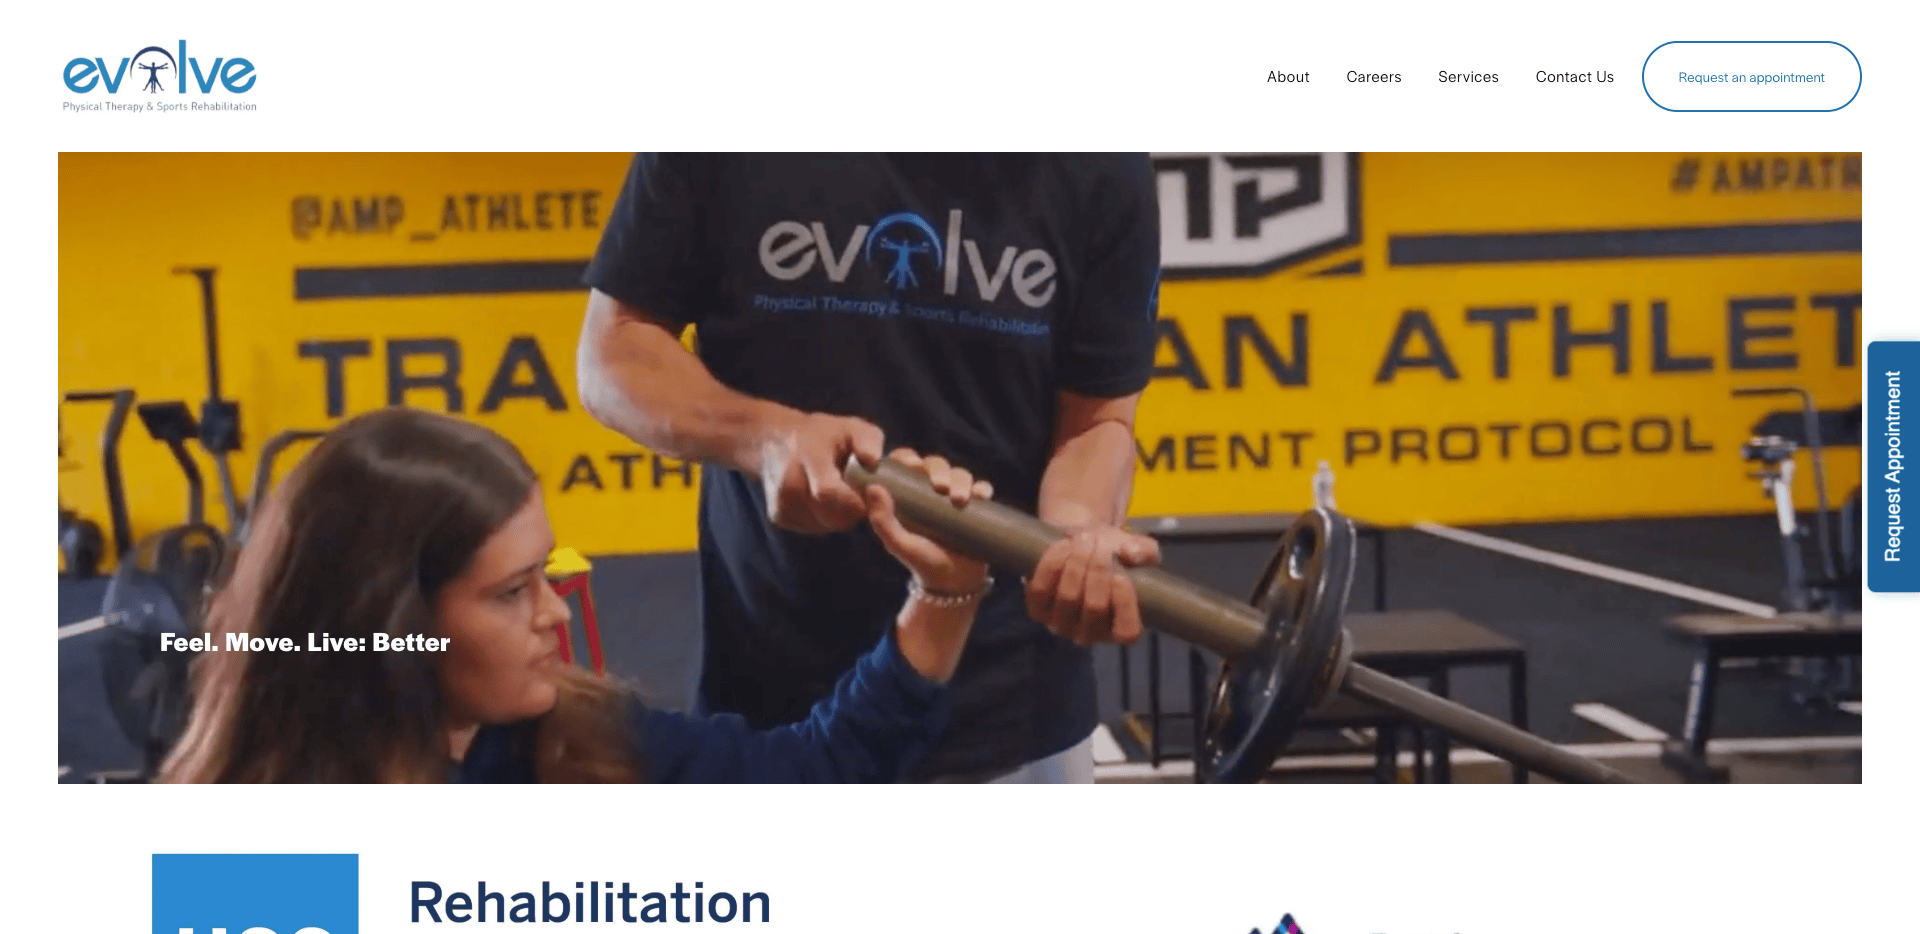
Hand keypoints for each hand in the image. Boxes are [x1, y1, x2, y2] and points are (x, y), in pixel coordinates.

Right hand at [757, 411, 885, 533]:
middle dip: (852, 508)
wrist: (774, 441)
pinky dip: (825, 518)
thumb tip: (873, 461)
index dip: (855, 500)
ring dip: (840, 514)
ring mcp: (781, 503)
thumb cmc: (821, 434)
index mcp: (808, 458)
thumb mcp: (850, 426)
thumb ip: (867, 441)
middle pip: (831, 516)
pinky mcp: (779, 517)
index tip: (869, 493)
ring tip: (838, 490)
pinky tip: (823, 499)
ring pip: (826, 525)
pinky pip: (814, 527)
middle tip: (857, 491)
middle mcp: (789, 484)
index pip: (828, 492)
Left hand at [864, 448, 992, 593]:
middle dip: (940, 470)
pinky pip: (981, 489)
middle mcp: (932, 493)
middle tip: (941, 487)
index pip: (906, 465)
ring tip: (959, 500)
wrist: (955, 584)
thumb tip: (873, 488)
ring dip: (962, 480)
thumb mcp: (899, 544)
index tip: (913, 464)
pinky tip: (980, 496)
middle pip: (936, 465)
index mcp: (909, 496)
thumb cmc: (922, 563)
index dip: (909, 458)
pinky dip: (982, 488)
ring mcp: (955, 498)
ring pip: (960, 474)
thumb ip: (882, 520)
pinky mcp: (976, 507)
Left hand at [1025, 525, 1160, 645]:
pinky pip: (1042, 587)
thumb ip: (1144, 550)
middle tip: (1099, 541)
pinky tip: (1063, 545)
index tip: (1121, 572)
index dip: (1125, 601)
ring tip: (1083, 538)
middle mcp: (1091, 634)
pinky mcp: (1037, 611)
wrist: (1079, 543)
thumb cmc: (1114, 552)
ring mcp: (1061, 626)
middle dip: (1098, 568)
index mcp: (1121, 629)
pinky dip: (1054, 561)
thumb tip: (1130, 554)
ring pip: (1068, 596)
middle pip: (1095, 606)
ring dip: (1077, 560)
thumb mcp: (1137, 548)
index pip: (1127, 632)